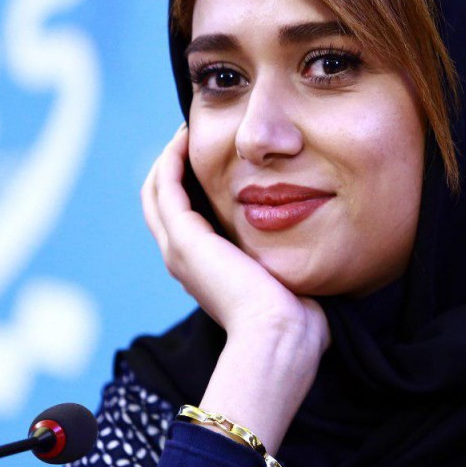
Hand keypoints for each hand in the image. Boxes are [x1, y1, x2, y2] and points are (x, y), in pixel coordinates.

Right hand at [141, 124, 327, 343]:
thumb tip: (309, 252)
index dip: (188, 184)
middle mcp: (183, 259)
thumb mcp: (282, 279)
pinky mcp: (185, 240)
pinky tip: (187, 138)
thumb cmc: (292, 317)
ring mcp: (178, 250)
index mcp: (203, 269)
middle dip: (173, 165)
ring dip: (169, 157)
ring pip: (156, 191)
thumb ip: (285, 261)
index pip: (182, 218)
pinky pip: (166, 188)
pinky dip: (172, 160)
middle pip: (160, 202)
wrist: (279, 336)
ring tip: (186, 130)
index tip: (210, 156)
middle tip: (190, 135)